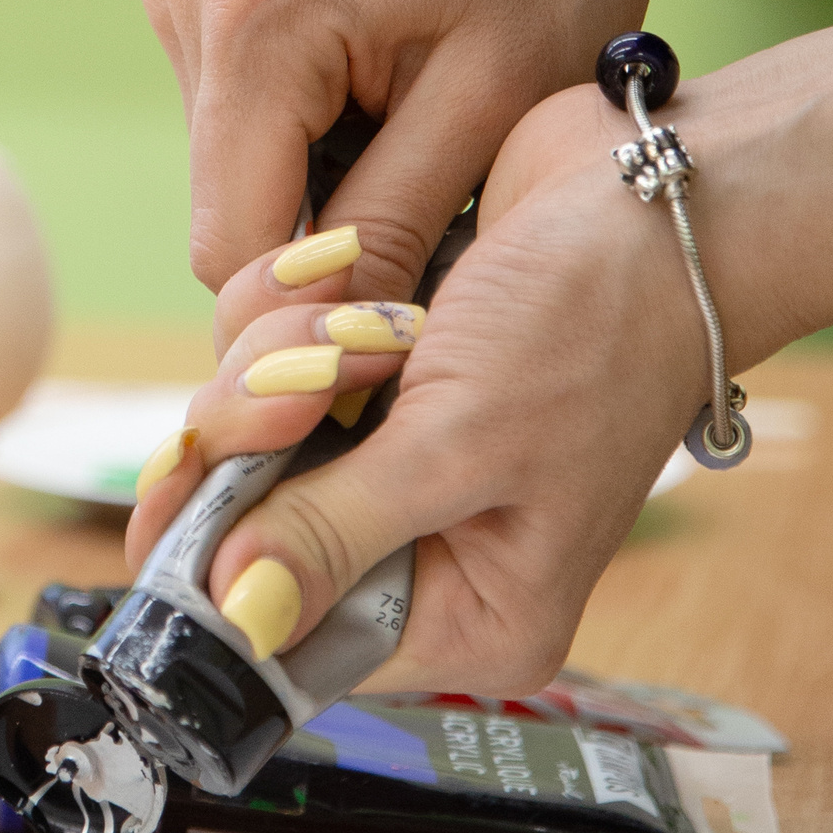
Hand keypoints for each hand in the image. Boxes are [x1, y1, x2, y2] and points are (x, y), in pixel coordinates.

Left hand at [129, 84, 713, 691]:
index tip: (177, 491)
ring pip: (242, 443)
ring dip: (275, 364)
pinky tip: (349, 285)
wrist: (655, 193)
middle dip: (249, 443)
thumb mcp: (460, 447)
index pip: (289, 639)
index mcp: (465, 616)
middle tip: (304, 379)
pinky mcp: (364, 391)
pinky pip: (264, 372)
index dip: (210, 578)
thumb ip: (332, 535)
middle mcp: (420, 557)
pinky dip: (286, 322)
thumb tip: (238, 621)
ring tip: (373, 323)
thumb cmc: (601, 327)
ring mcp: (384, 468)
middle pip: (244, 536)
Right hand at [139, 0, 678, 344]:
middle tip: (427, 195)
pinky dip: (298, 128)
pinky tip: (369, 85)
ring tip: (405, 120)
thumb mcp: (495, 107)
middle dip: (316, 229)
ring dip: (311, 176)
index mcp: (257, 14)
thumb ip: (395, 224)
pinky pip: (228, 114)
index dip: (310, 296)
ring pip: (225, 168)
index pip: (230, 242)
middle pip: (222, 207)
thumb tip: (324, 341)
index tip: (400, 302)